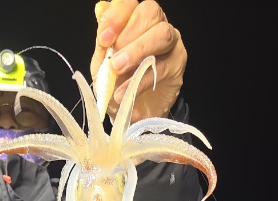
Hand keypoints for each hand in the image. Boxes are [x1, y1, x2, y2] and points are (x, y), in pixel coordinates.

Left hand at [91, 0, 186, 122]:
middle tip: (114, 61)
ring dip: (138, 51)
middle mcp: (155, 25)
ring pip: (162, 34)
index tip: (104, 38)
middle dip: (128, 35)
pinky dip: (141, 80)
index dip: (117, 16)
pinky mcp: (177, 63)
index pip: (130, 3)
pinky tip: (125, 92)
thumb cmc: (118, 85)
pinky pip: (162, 66)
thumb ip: (102, 42)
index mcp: (134, 21)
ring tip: (119, 70)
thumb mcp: (102, 66)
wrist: (131, 113)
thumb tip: (100, 9)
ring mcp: (170, 42)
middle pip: (150, 12)